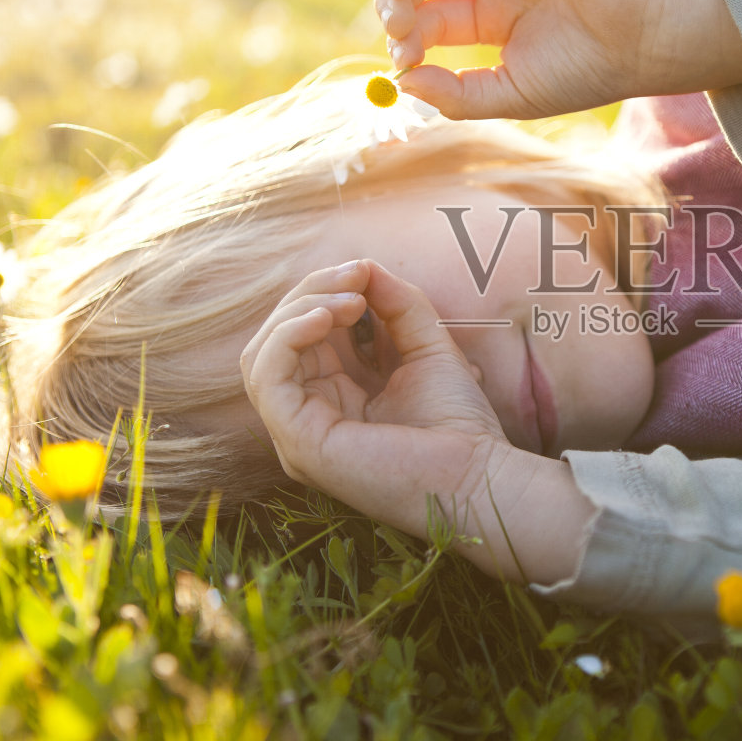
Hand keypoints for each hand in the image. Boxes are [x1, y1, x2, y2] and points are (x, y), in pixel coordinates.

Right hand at [239, 259, 592, 582]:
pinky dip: (287, 336)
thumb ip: (398, 305)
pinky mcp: (297, 442)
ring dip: (299, 310)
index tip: (365, 270)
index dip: (324, 291)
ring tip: (349, 299)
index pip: (302, 333)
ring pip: (261, 353)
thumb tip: (365, 264)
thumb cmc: (460, 424)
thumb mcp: (427, 345)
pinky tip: (326, 317)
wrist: (480, 475)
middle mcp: (307, 416)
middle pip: (277, 337)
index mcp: (332, 397)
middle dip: (311, 292)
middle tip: (357, 275)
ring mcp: (297, 433)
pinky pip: (266, 377)